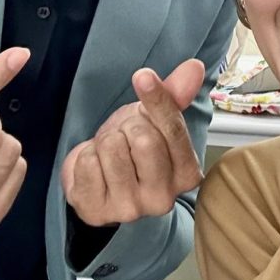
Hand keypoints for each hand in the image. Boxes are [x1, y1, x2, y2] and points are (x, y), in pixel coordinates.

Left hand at [61, 59, 204, 226]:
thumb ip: (175, 95)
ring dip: (105, 141)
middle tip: (127, 136)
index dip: (156, 98)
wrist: (100, 182)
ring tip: (110, 153)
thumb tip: (194, 68)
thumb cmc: (134, 150)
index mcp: (187, 175)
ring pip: (112, 148)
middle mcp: (163, 199)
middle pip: (142, 138)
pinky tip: (94, 168)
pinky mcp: (96, 212)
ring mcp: (130, 209)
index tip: (143, 76)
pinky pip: (86, 163)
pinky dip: (85, 156)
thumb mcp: (156, 120)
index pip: (173, 129)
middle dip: (128, 126)